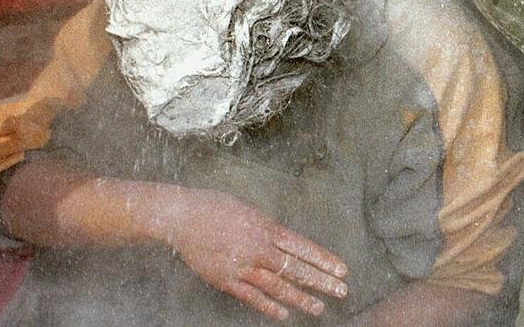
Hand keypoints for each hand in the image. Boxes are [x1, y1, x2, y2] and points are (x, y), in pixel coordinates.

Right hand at [153, 189, 349, 320]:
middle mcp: (258, 248)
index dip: (323, 260)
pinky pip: (251, 297)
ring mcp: (242, 266)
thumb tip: (285, 242)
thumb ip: (268, 228)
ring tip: (319, 308)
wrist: (181, 217)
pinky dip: (268, 306)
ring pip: (277, 287)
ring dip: (300, 298)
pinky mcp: (226, 280)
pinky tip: (284, 315)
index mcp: (266, 228)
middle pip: (296, 269)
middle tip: (342, 291)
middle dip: (321, 281)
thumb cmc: (215, 207)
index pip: (303, 247)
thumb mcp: (249, 210)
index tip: (342, 270)